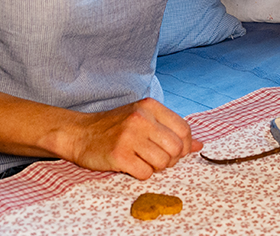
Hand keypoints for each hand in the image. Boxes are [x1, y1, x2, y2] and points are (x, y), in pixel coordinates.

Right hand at [64, 98, 202, 178]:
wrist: (80, 133)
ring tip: (143, 160)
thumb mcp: (144, 119)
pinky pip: (145, 173)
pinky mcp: (119, 155)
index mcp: (150, 106)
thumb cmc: (115, 126)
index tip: (174, 151)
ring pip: (162, 162)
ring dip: (156, 167)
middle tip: (157, 158)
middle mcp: (141, 118)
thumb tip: (200, 144)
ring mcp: (129, 136)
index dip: (184, 145)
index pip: (184, 129)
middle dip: (170, 159)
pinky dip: (142, 173)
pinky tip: (132, 165)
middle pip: (176, 148)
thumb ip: (171, 130)